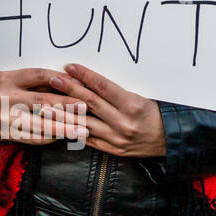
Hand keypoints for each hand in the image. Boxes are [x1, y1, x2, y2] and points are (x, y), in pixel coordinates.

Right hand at [0, 66, 87, 144]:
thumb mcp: (12, 79)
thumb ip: (37, 82)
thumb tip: (69, 83)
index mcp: (8, 78)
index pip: (39, 76)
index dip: (61, 80)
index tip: (80, 86)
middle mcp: (5, 97)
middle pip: (42, 101)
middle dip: (67, 106)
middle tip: (86, 109)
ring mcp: (5, 117)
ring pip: (39, 123)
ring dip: (63, 128)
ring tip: (83, 131)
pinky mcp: (5, 133)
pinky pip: (31, 138)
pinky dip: (49, 138)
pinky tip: (63, 138)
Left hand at [49, 62, 165, 157]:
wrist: (170, 141)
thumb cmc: (154, 113)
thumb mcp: (141, 97)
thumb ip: (116, 91)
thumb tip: (88, 78)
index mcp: (133, 105)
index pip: (103, 87)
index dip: (84, 75)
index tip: (69, 66)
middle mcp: (123, 122)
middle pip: (90, 102)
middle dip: (69, 88)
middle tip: (52, 78)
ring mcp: (116, 138)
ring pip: (84, 122)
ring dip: (63, 112)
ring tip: (46, 102)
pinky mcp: (111, 149)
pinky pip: (87, 138)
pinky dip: (72, 129)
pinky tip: (58, 122)